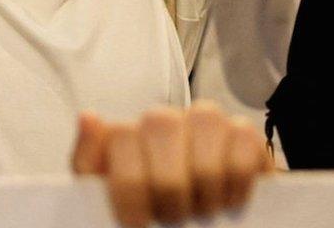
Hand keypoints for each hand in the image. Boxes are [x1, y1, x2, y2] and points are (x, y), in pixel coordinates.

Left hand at [71, 104, 270, 227]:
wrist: (194, 227)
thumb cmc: (147, 213)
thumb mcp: (107, 197)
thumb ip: (90, 162)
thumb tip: (89, 117)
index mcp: (126, 134)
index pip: (122, 135)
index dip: (130, 187)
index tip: (137, 222)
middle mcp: (163, 120)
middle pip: (161, 126)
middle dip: (169, 187)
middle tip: (174, 219)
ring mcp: (204, 123)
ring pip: (204, 125)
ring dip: (205, 185)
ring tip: (202, 212)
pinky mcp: (244, 135)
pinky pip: (244, 139)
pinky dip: (238, 179)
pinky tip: (230, 202)